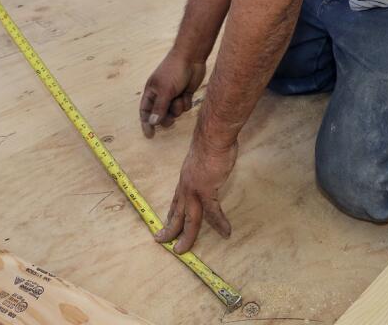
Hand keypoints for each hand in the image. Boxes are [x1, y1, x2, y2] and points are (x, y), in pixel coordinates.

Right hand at [139, 48, 205, 137]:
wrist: (191, 58)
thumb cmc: (174, 71)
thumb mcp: (165, 91)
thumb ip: (159, 108)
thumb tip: (152, 122)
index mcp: (151, 92)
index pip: (145, 111)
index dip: (146, 123)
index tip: (150, 135)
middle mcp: (161, 94)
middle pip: (161, 115)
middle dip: (166, 118)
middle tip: (171, 121)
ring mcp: (174, 95)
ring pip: (175, 111)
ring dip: (178, 108)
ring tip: (180, 97)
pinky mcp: (184, 93)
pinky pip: (184, 106)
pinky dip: (186, 102)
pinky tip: (187, 92)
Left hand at [155, 130, 236, 252]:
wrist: (213, 136)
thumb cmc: (211, 143)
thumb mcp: (202, 159)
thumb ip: (204, 169)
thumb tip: (211, 170)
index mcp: (185, 179)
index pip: (176, 201)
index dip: (171, 214)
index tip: (166, 223)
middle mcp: (186, 186)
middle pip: (177, 213)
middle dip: (169, 230)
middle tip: (162, 242)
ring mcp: (195, 190)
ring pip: (189, 219)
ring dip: (186, 236)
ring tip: (182, 250)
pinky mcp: (207, 190)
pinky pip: (213, 212)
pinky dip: (220, 223)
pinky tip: (226, 232)